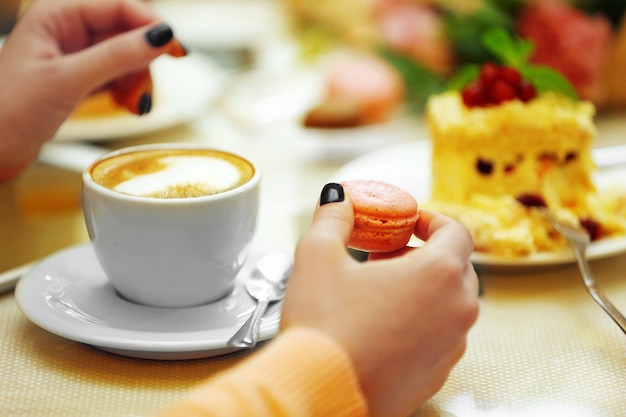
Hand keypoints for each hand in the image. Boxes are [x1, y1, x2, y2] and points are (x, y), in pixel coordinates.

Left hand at [0, 0, 184, 180]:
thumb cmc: (8, 111)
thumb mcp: (69, 80)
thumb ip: (117, 56)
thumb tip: (160, 36)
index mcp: (57, 16)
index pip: (119, 7)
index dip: (152, 26)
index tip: (177, 48)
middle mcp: (67, 32)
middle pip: (127, 33)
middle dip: (143, 60)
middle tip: (145, 86)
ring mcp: (74, 58)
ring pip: (126, 57)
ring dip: (136, 80)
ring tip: (131, 103)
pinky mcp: (78, 82)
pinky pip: (116, 77)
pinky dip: (126, 91)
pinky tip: (125, 105)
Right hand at [280, 183, 479, 416]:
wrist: (320, 395)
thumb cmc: (324, 329)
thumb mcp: (318, 257)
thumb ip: (333, 218)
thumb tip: (337, 199)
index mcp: (438, 275)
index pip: (457, 231)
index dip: (432, 220)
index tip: (411, 222)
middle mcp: (456, 311)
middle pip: (455, 266)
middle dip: (422, 254)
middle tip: (385, 255)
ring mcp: (451, 346)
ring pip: (448, 303)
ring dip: (421, 289)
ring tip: (378, 291)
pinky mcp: (437, 374)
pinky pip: (439, 336)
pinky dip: (419, 322)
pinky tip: (380, 326)